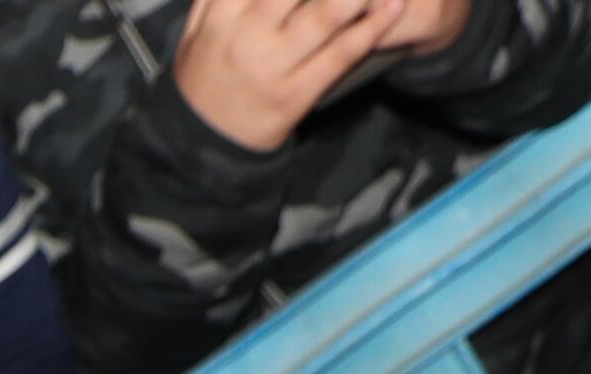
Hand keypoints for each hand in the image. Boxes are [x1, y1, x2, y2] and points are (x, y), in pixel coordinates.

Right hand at [169, 0, 404, 154]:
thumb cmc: (203, 76)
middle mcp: (248, 35)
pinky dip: (371, 29)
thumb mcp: (197, 29)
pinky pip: (340, 55)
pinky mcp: (297, 93)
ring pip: (327, 15)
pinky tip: (393, 7)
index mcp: (224, 13)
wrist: (199, 143)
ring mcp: (274, 66)